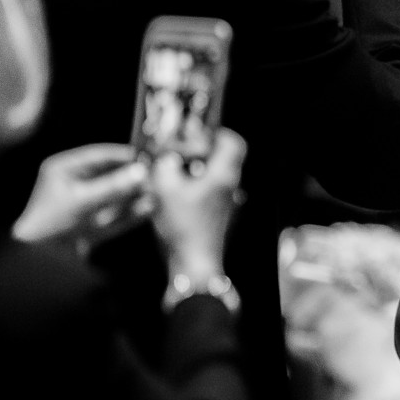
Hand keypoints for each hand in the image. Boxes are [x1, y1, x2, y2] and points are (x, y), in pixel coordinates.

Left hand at [13, 144, 151, 253]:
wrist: (38, 261)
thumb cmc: (50, 225)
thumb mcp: (83, 202)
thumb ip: (114, 187)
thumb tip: (141, 172)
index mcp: (63, 169)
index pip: (101, 155)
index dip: (126, 156)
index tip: (149, 157)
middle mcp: (74, 182)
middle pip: (111, 175)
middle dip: (133, 178)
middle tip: (157, 177)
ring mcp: (84, 203)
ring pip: (116, 194)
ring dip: (135, 195)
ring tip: (157, 192)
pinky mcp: (91, 222)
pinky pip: (115, 212)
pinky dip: (131, 211)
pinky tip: (149, 208)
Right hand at [151, 128, 246, 279]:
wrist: (193, 266)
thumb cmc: (183, 228)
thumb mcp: (165, 189)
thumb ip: (165, 165)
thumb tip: (166, 157)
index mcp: (224, 176)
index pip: (234, 142)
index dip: (216, 133)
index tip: (195, 133)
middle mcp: (230, 188)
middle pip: (220, 158)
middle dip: (196, 153)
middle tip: (174, 155)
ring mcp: (226, 204)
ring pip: (212, 177)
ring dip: (191, 172)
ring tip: (167, 176)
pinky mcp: (217, 218)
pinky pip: (207, 194)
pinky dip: (191, 189)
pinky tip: (170, 196)